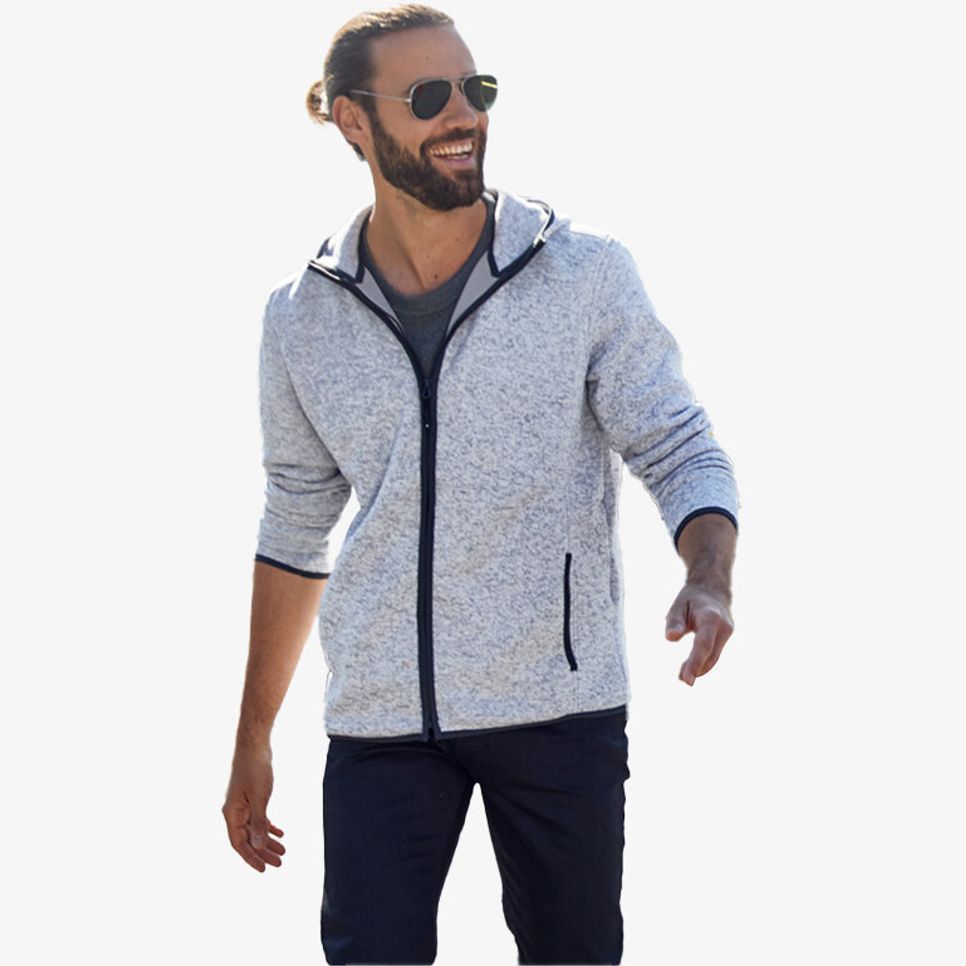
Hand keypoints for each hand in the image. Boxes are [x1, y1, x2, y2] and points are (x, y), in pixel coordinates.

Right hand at [222, 745, 286, 871]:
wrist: (254, 746)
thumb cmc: (255, 769)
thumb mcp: (260, 797)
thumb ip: (259, 822)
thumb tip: (258, 845)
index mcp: (231, 814)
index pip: (239, 843)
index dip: (251, 858)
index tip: (264, 870)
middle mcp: (234, 812)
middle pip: (247, 839)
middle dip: (263, 852)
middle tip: (280, 863)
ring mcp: (242, 804)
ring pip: (254, 829)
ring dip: (267, 841)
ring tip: (283, 852)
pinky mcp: (251, 797)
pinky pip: (258, 818)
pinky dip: (268, 826)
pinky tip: (280, 833)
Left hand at [664, 582, 733, 685]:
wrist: (713, 590)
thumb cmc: (691, 599)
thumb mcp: (678, 605)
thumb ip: (674, 621)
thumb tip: (671, 638)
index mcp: (711, 617)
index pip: (703, 644)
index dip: (695, 663)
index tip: (686, 679)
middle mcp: (724, 626)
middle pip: (711, 654)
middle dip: (697, 669)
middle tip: (682, 680)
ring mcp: (728, 633)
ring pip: (714, 657)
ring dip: (699, 668)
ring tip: (682, 676)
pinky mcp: (726, 638)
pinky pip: (714, 653)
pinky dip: (703, 662)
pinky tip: (689, 668)